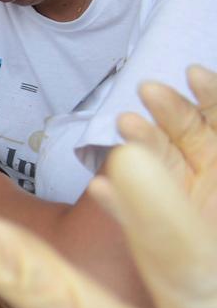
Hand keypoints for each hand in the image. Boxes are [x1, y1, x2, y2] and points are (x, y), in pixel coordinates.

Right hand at [117, 65, 216, 220]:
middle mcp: (208, 173)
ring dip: (138, 141)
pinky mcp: (157, 233)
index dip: (210, 92)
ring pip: (157, 163)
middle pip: (186, 131)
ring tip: (125, 124)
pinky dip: (115, 200)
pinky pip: (132, 213)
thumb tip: (152, 142)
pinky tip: (101, 187)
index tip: (193, 74)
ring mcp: (183, 201)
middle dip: (168, 107)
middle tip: (148, 90)